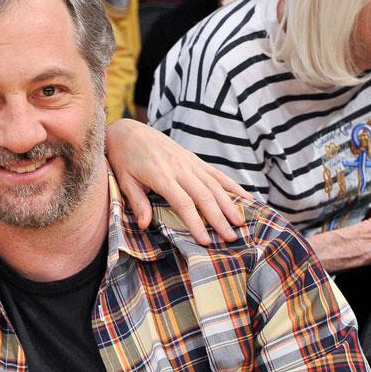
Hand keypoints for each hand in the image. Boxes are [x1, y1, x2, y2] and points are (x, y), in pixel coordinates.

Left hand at [104, 118, 250, 245]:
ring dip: (230, 205)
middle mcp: (180, 168)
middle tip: (231, 238)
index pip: (183, 203)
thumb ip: (137, 202)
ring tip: (241, 223)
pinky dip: (232, 186)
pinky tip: (246, 198)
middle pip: (204, 196)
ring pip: (215, 185)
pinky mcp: (195, 159)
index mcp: (161, 176)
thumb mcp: (124, 181)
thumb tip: (144, 225)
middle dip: (219, 218)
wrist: (129, 131)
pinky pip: (217, 173)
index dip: (196, 222)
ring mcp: (190, 162)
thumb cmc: (124, 159)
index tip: (205, 241)